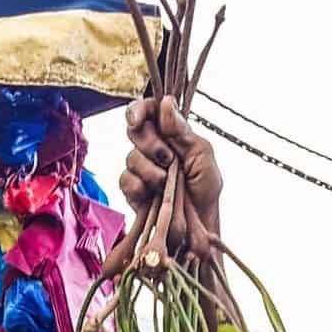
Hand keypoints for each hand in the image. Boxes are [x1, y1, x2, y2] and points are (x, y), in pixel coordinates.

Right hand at [116, 97, 222, 264]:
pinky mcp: (133, 191)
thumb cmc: (205, 191)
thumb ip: (182, 130)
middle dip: (149, 143)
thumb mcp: (202, 155)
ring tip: (165, 182)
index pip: (149, 111)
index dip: (139, 110)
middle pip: (135, 131)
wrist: (199, 228)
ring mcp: (142, 170)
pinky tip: (151, 194)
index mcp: (172, 135)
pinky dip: (138, 186)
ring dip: (149, 169)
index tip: (137, 119)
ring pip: (131, 157)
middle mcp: (154, 149)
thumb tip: (166, 103)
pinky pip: (126, 181)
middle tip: (167, 158)